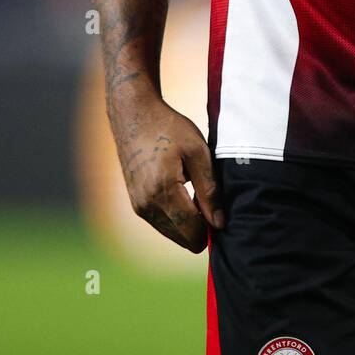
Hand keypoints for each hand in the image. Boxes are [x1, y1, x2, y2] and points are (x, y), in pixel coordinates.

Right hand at [112, 98, 225, 251]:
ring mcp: (138, 207)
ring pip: (173, 234)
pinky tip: (184, 193)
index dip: (212, 226)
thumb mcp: (198, 152)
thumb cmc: (169, 128)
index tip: (220, 206)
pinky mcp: (136, 204)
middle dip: (201, 226)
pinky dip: (177, 217)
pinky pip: (162, 224)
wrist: (134, 115)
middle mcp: (146, 205)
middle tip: (209, 197)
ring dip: (188, 221)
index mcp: (162, 192)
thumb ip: (210, 190)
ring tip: (196, 192)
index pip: (192, 232)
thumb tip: (219, 223)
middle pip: (183, 239)